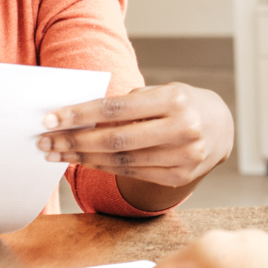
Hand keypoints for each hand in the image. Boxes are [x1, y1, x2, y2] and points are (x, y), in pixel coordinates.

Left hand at [39, 83, 232, 189]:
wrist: (223, 128)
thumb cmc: (184, 103)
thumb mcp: (163, 90)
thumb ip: (128, 103)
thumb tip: (80, 116)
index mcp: (175, 100)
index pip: (116, 109)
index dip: (80, 115)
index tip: (51, 118)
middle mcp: (181, 129)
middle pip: (114, 139)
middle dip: (74, 140)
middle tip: (45, 140)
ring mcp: (182, 157)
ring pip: (120, 160)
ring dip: (82, 157)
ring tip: (57, 153)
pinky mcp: (179, 177)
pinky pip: (132, 173)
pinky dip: (104, 167)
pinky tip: (83, 160)